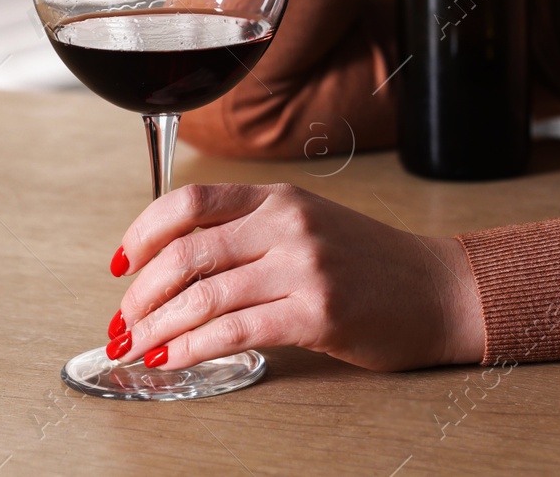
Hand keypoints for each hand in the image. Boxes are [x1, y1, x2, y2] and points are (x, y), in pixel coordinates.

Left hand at [104, 183, 485, 371]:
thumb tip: (173, 266)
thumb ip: (252, 233)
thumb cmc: (374, 265)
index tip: (120, 265)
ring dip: (157, 329)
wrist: (440, 291)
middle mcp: (290, 224)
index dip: (143, 233)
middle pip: (187, 253)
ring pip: (203, 296)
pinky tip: (174, 361)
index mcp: (282, 197)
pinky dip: (192, 349)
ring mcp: (305, 267)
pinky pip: (235, 331)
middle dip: (140, 295)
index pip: (191, 201)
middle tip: (123, 323)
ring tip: (137, 349)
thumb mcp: (310, 226)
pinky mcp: (318, 313)